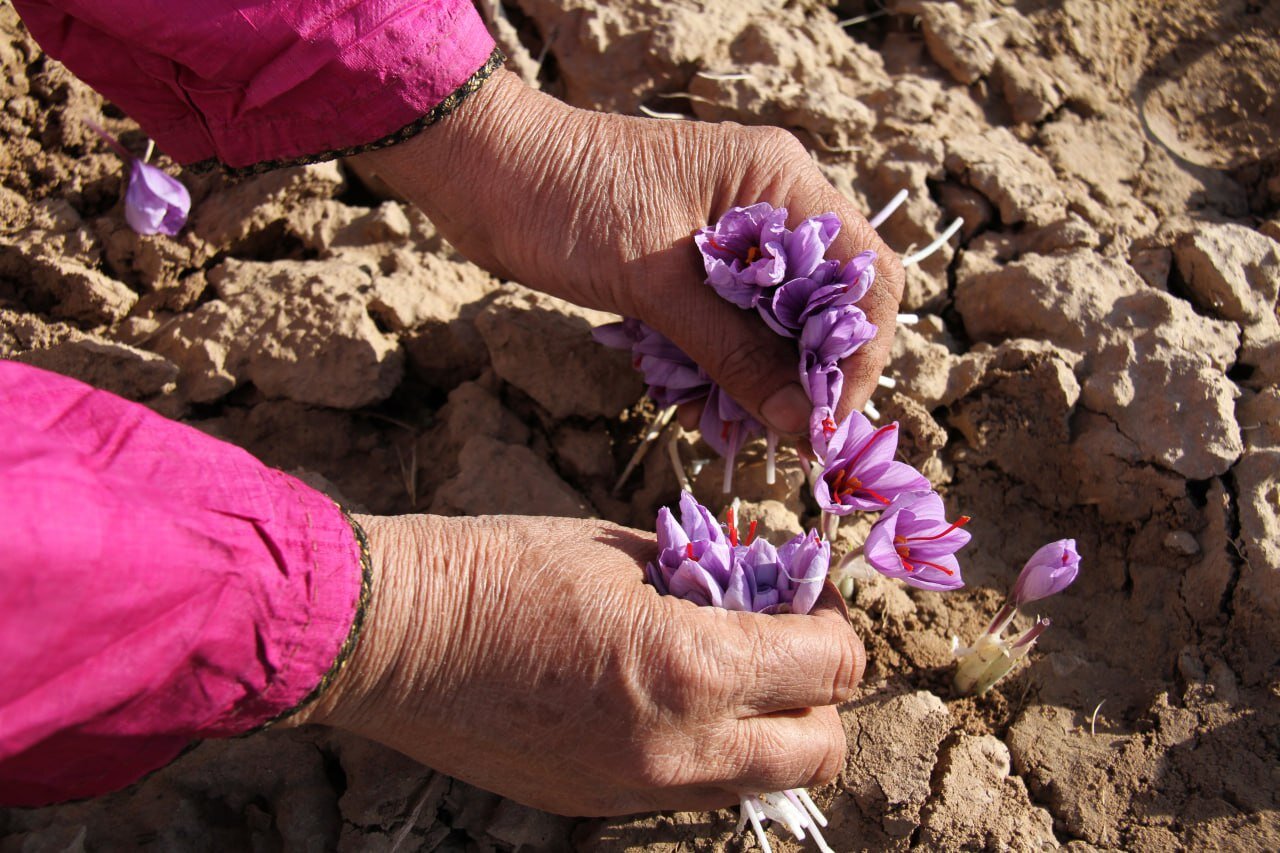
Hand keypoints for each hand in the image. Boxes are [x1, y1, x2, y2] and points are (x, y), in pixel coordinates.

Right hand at [291, 514, 864, 815]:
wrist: (396, 637)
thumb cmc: (503, 570)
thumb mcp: (623, 550)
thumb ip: (709, 578)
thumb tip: (759, 591)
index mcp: (694, 665)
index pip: (831, 667)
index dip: (834, 625)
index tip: (808, 599)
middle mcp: (682, 746)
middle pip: (820, 751)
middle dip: (822, 696)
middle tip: (785, 646)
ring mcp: (639, 787)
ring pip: (760, 785)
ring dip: (770, 734)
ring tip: (730, 677)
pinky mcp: (598, 806)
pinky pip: (693, 792)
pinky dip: (709, 754)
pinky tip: (667, 702)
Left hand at [358, 70, 903, 431]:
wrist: (483, 171)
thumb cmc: (565, 203)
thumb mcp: (655, 285)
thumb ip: (733, 352)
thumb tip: (801, 421)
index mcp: (778, 183)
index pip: (865, 274)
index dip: (860, 353)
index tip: (827, 417)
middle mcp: (769, 202)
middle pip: (826, 305)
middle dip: (805, 374)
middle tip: (776, 435)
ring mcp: (732, 231)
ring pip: (777, 323)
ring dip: (758, 377)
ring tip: (722, 425)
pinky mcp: (695, 261)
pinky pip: (731, 323)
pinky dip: (719, 365)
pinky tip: (691, 402)